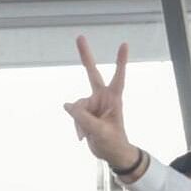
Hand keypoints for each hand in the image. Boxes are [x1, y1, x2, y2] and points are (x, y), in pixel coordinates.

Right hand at [63, 36, 140, 173]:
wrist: (111, 153)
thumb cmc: (113, 142)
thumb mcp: (100, 132)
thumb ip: (83, 118)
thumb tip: (67, 105)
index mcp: (114, 99)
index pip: (118, 77)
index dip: (120, 61)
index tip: (124, 44)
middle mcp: (103, 97)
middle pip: (92, 74)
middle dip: (85, 56)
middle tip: (80, 37)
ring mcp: (93, 104)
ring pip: (77, 106)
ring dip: (79, 122)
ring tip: (88, 134)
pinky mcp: (85, 111)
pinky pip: (74, 114)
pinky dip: (76, 126)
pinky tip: (83, 136)